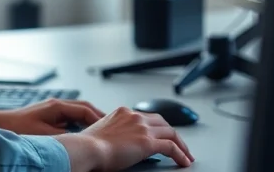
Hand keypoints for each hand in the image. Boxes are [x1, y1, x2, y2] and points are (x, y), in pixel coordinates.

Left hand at [0, 99, 104, 134]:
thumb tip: (82, 140)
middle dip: (98, 117)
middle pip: (84, 108)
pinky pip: (69, 118)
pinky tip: (81, 134)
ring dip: (88, 120)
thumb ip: (66, 136)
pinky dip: (78, 124)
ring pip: (77, 112)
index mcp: (57, 106)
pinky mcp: (47, 116)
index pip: (85, 109)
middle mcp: (55, 105)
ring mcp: (51, 109)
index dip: (99, 118)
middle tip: (111, 126)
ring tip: (100, 131)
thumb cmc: (18, 129)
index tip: (109, 127)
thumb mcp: (46, 136)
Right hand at [56, 107, 192, 170]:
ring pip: (170, 132)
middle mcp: (134, 116)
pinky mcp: (148, 142)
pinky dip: (180, 154)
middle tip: (178, 144)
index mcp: (122, 112)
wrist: (87, 148)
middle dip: (172, 133)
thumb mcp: (99, 132)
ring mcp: (142, 128)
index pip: (145, 117)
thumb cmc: (87, 145)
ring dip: (181, 144)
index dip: (156, 127)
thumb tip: (114, 143)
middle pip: (162, 122)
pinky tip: (184, 161)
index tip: (160, 135)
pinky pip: (171, 147)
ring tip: (186, 155)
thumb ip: (111, 132)